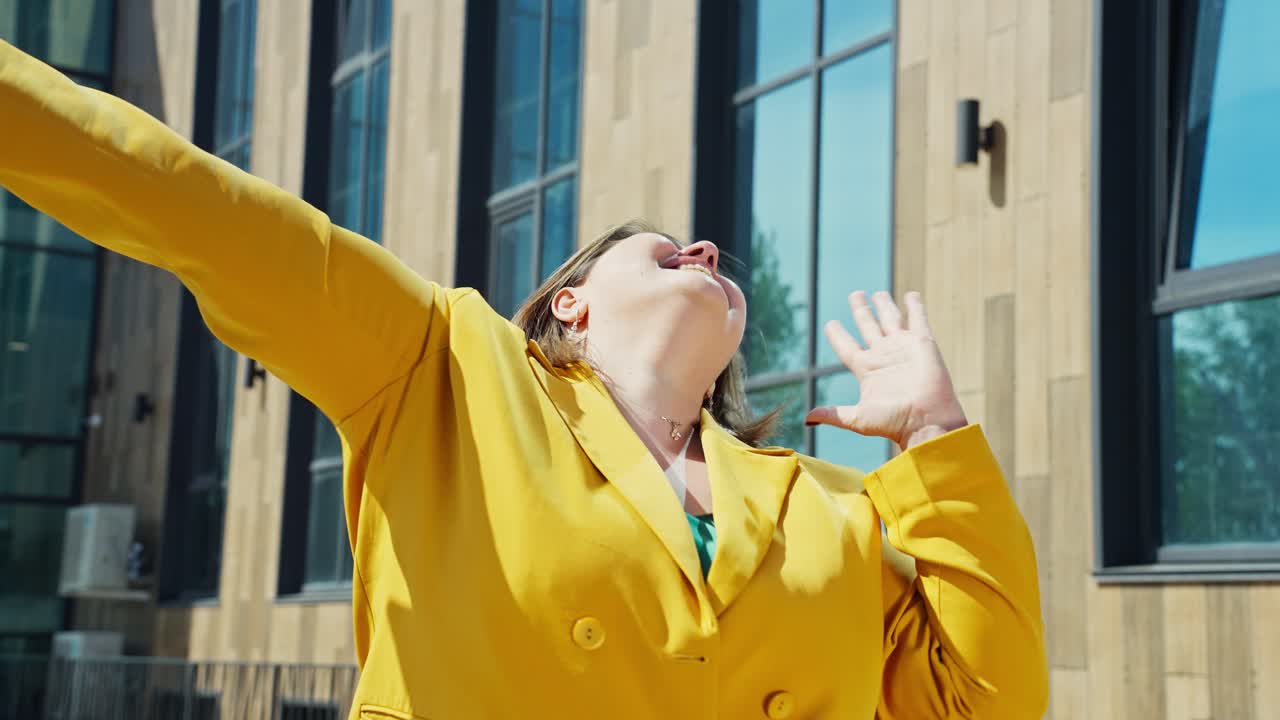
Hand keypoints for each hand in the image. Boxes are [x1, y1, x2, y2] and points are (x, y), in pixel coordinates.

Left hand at [804, 291, 967, 449]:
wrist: (927, 422)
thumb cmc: (894, 422)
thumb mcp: (858, 418)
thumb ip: (833, 414)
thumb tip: (806, 418)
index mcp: (866, 370)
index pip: (847, 347)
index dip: (838, 335)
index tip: (830, 324)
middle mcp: (883, 356)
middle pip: (868, 326)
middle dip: (862, 310)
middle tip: (855, 294)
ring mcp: (903, 348)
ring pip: (890, 319)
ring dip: (884, 305)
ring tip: (878, 293)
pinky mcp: (923, 343)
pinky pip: (918, 319)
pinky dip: (915, 306)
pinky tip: (911, 295)